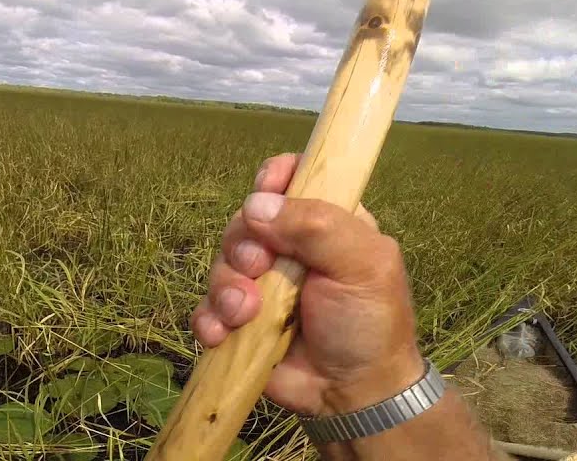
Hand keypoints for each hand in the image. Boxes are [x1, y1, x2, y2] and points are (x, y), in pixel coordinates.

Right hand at [189, 153, 422, 416]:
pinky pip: (207, 308)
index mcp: (326, 222)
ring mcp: (263, 284)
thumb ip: (317, 226)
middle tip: (260, 268)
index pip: (292, 178)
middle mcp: (291, 247)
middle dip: (243, 244)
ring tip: (244, 314)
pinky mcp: (240, 321)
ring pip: (222, 264)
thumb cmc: (369, 324)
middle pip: (245, 220)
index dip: (272, 179)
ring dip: (225, 287)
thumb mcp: (362, 265)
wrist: (354, 396)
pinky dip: (209, 319)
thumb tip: (256, 205)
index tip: (264, 192)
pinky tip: (222, 335)